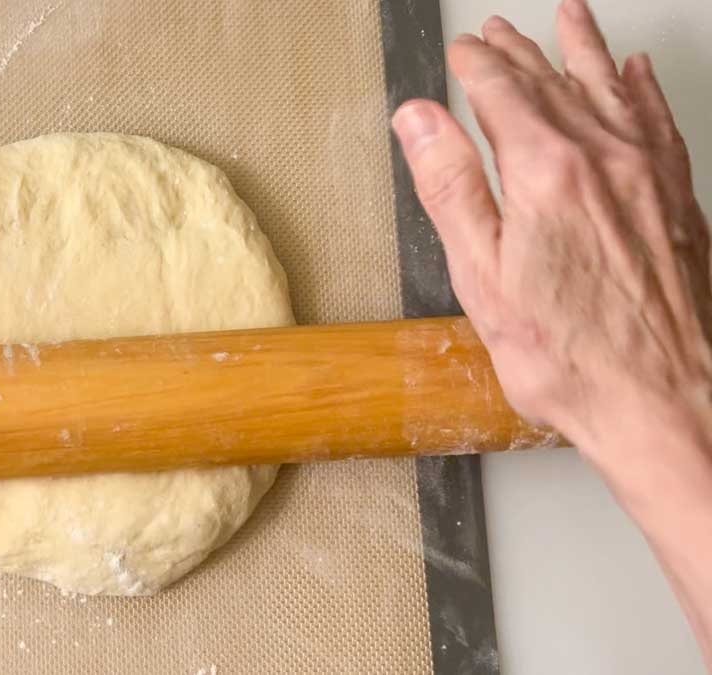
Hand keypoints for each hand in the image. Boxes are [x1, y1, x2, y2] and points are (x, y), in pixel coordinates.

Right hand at [392, 0, 711, 660]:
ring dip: (581, 49)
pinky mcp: (675, 195)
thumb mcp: (481, 276)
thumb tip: (419, 120)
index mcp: (545, 173)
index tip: (460, 53)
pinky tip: (634, 73)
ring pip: (609, 87)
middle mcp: (603, 158)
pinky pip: (656, 118)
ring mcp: (646, 173)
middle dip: (518, 52)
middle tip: (495, 34)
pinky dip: (640, 88)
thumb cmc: (569, 355)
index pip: (501, 92)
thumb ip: (450, 186)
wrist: (661, 397)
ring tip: (569, 19)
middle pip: (552, 81)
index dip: (474, 65)